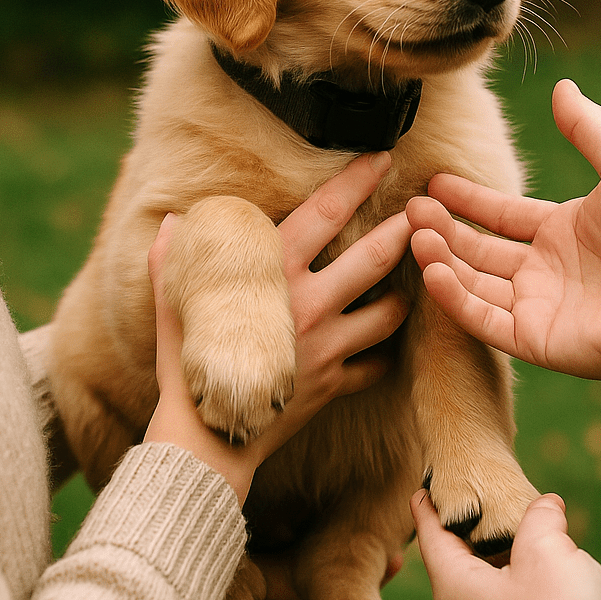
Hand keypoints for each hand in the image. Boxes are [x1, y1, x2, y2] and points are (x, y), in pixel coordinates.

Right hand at [144, 151, 410, 499]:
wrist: (204, 442)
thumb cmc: (183, 366)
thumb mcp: (174, 303)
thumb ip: (173, 257)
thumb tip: (173, 220)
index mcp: (273, 273)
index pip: (324, 213)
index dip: (356, 181)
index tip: (382, 158)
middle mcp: (308, 304)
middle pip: (372, 257)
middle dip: (405, 231)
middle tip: (427, 211)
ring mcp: (326, 346)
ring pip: (387, 312)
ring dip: (405, 295)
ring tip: (418, 279)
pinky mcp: (333, 384)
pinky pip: (375, 366)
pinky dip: (385, 356)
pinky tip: (387, 347)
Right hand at [408, 79, 600, 390]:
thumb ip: (588, 126)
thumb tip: (562, 87)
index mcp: (562, 231)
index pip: (501, 216)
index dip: (467, 200)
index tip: (433, 185)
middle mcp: (545, 270)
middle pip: (479, 249)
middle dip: (443, 229)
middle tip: (410, 210)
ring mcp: (537, 307)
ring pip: (473, 283)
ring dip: (441, 259)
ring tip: (414, 234)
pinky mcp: (535, 340)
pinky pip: (483, 320)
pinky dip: (454, 298)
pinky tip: (433, 269)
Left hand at [412, 489, 600, 599]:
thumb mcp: (549, 552)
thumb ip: (540, 518)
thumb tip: (546, 506)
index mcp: (456, 590)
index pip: (431, 537)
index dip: (428, 507)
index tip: (422, 488)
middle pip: (456, 565)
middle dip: (467, 535)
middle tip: (477, 504)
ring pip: (483, 594)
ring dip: (496, 566)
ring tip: (516, 540)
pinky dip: (514, 592)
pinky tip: (539, 584)